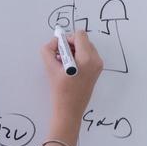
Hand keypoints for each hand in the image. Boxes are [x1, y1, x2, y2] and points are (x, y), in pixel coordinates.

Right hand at [41, 30, 104, 145]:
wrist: (69, 110)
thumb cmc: (60, 91)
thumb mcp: (50, 68)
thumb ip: (48, 50)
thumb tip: (54, 42)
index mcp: (87, 58)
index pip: (79, 35)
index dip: (66, 39)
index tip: (59, 50)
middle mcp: (96, 60)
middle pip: (83, 40)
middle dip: (70, 45)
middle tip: (59, 57)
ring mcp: (98, 65)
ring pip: (85, 47)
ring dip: (73, 51)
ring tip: (63, 64)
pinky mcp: (96, 70)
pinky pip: (87, 56)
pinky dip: (78, 57)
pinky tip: (69, 68)